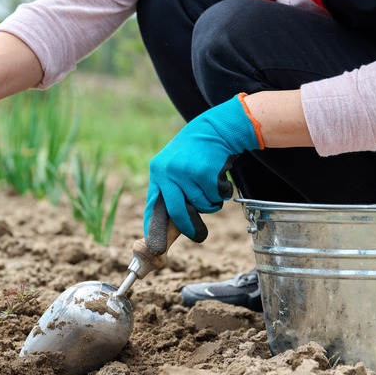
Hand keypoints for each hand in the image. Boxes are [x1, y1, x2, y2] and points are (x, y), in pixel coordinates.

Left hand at [144, 93, 263, 243]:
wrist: (216, 129)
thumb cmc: (196, 154)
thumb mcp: (176, 168)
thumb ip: (172, 192)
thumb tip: (171, 226)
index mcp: (158, 172)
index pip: (153, 206)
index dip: (154, 227)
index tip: (155, 245)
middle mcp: (168, 172)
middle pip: (177, 212)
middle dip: (188, 227)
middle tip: (198, 236)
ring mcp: (186, 172)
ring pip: (202, 206)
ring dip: (211, 202)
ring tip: (210, 183)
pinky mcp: (205, 172)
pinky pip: (216, 197)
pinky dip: (222, 193)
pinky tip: (219, 176)